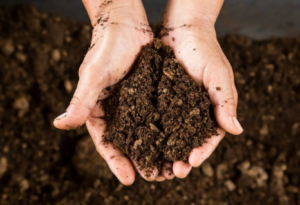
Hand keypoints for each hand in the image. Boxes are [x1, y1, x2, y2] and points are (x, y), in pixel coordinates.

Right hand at [53, 0, 164, 184]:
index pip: (106, 142)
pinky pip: (157, 115)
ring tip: (168, 166)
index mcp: (98, 110)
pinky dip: (165, 129)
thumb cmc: (106, 47)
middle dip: (139, 160)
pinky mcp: (149, 94)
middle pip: (127, 142)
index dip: (116, 161)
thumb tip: (59, 125)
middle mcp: (116, 110)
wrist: (125, 24)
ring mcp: (134, 103)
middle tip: (154, 177)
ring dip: (155, 149)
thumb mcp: (94, 76)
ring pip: (144, 132)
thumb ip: (80, 101)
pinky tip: (176, 140)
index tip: (128, 180)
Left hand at [160, 0, 243, 177]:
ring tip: (158, 166)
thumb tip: (236, 130)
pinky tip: (144, 144)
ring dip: (165, 151)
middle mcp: (192, 112)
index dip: (202, 151)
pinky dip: (151, 133)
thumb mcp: (218, 75)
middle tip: (173, 171)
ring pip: (170, 135)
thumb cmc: (204, 50)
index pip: (209, 137)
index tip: (192, 162)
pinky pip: (155, 119)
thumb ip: (225, 101)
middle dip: (182, 157)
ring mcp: (175, 107)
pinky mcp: (159, 100)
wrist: (182, 31)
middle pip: (188, 141)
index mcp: (211, 109)